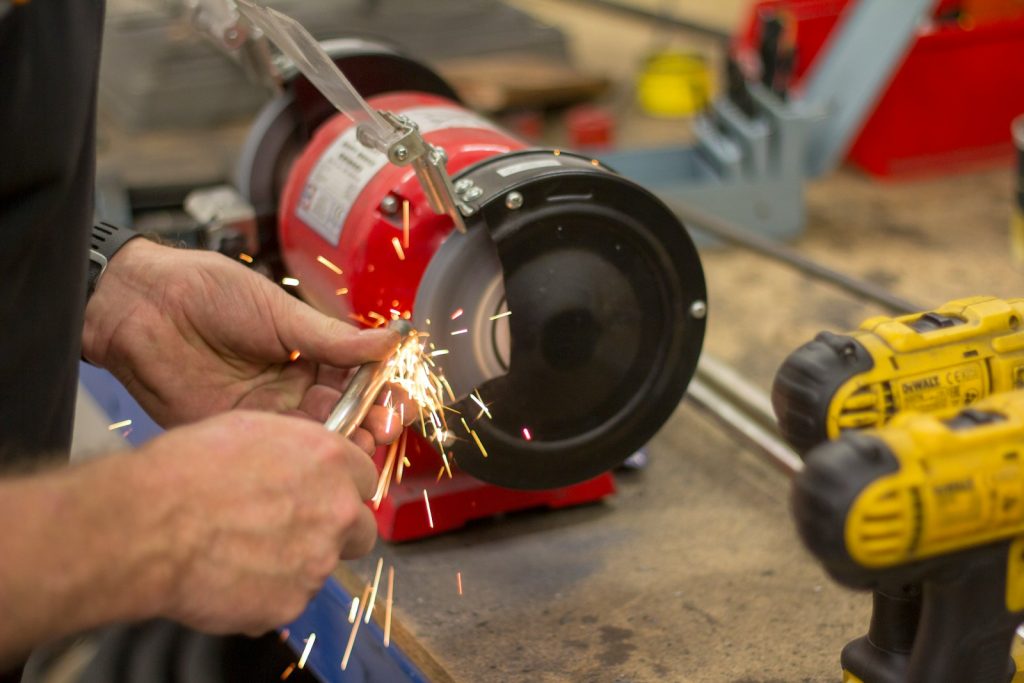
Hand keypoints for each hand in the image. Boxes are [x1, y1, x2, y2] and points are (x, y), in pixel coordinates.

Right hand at [0, 411, 377, 657]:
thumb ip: (296, 451)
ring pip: (321, 566)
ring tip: (244, 551)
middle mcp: (335, 511)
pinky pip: (287, 599)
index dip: (341, 489)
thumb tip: (303, 463)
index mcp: (329, 462)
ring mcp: (316, 561)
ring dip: (295, 562)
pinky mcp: (291, 603)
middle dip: (336, 532)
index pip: (364, 479)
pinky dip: (266, 593)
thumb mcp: (251, 431)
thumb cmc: (186, 471)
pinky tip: (230, 574)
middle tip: (296, 530)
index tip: (324, 495)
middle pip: (361, 530)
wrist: (149, 524)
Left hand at [82, 240, 401, 451]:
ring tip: (359, 441)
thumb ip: (335, 339)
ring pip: (316, 439)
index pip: (359, 380)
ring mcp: (265, 412)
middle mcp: (292, 387)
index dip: (383, 392)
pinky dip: (301, 456)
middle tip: (383, 425)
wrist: (142, 305)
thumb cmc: (208, 293)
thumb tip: (392, 342)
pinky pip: (276, 452)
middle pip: (345, 415)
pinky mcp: (236, 434)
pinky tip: (318, 454)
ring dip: (342, 443)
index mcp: (309, 353)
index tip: (401, 399)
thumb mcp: (281, 313)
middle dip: (370, 422)